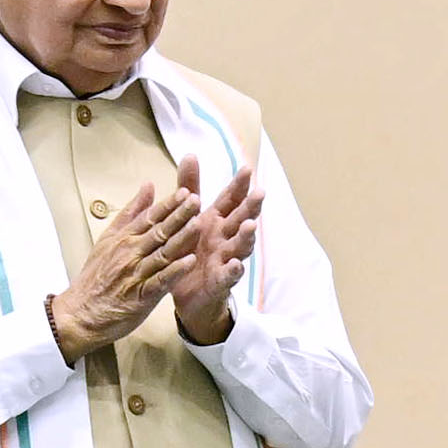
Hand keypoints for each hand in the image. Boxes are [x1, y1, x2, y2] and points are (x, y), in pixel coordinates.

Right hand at [47, 175, 192, 364]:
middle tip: (196, 200)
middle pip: (158, 231)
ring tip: (199, 224)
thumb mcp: (108, 239)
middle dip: (179, 215)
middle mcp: (130, 253)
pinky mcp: (141, 296)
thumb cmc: (96, 276)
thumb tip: (148, 186)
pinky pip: (160, 281)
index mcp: (124, 238)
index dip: (168, 204)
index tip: (185, 191)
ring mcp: (135, 274)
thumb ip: (131, 213)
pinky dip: (175, 271)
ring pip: (162, 253)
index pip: (149, 217)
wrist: (80, 313)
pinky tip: (190, 261)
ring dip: (181, 239)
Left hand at [169, 156, 261, 346]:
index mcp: (216, 220)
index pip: (231, 199)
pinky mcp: (219, 281)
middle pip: (241, 219)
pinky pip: (227, 276)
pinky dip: (233, 271)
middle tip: (260, 193)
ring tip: (250, 226)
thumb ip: (190, 187)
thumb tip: (191, 154)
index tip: (247, 168)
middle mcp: (224, 237)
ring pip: (239, 246)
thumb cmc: (190, 250)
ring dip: (246, 237)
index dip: (239, 185)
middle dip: (251, 207)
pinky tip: (236, 264)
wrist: (187, 293)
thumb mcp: (187, 216)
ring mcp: (225, 259)